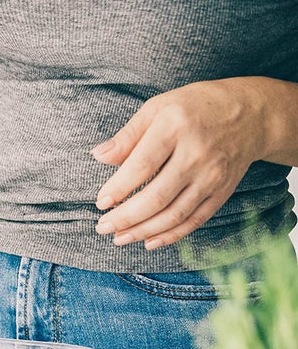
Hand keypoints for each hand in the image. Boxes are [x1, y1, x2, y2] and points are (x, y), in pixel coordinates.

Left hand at [92, 79, 271, 249]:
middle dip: (127, 217)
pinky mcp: (223, 191)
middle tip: (103, 227)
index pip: (142, 165)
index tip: (101, 203)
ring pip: (175, 213)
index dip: (119, 188)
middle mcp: (197, 154)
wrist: (252, 114)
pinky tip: (149, 241)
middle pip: (157, 196)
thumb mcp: (157, 108)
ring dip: (144, 231)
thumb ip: (127, 135)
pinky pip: (195, 219)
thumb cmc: (195, 107)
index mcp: (175, 127)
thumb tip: (97, 156)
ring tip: (119, 238)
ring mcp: (213, 175)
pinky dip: (172, 234)